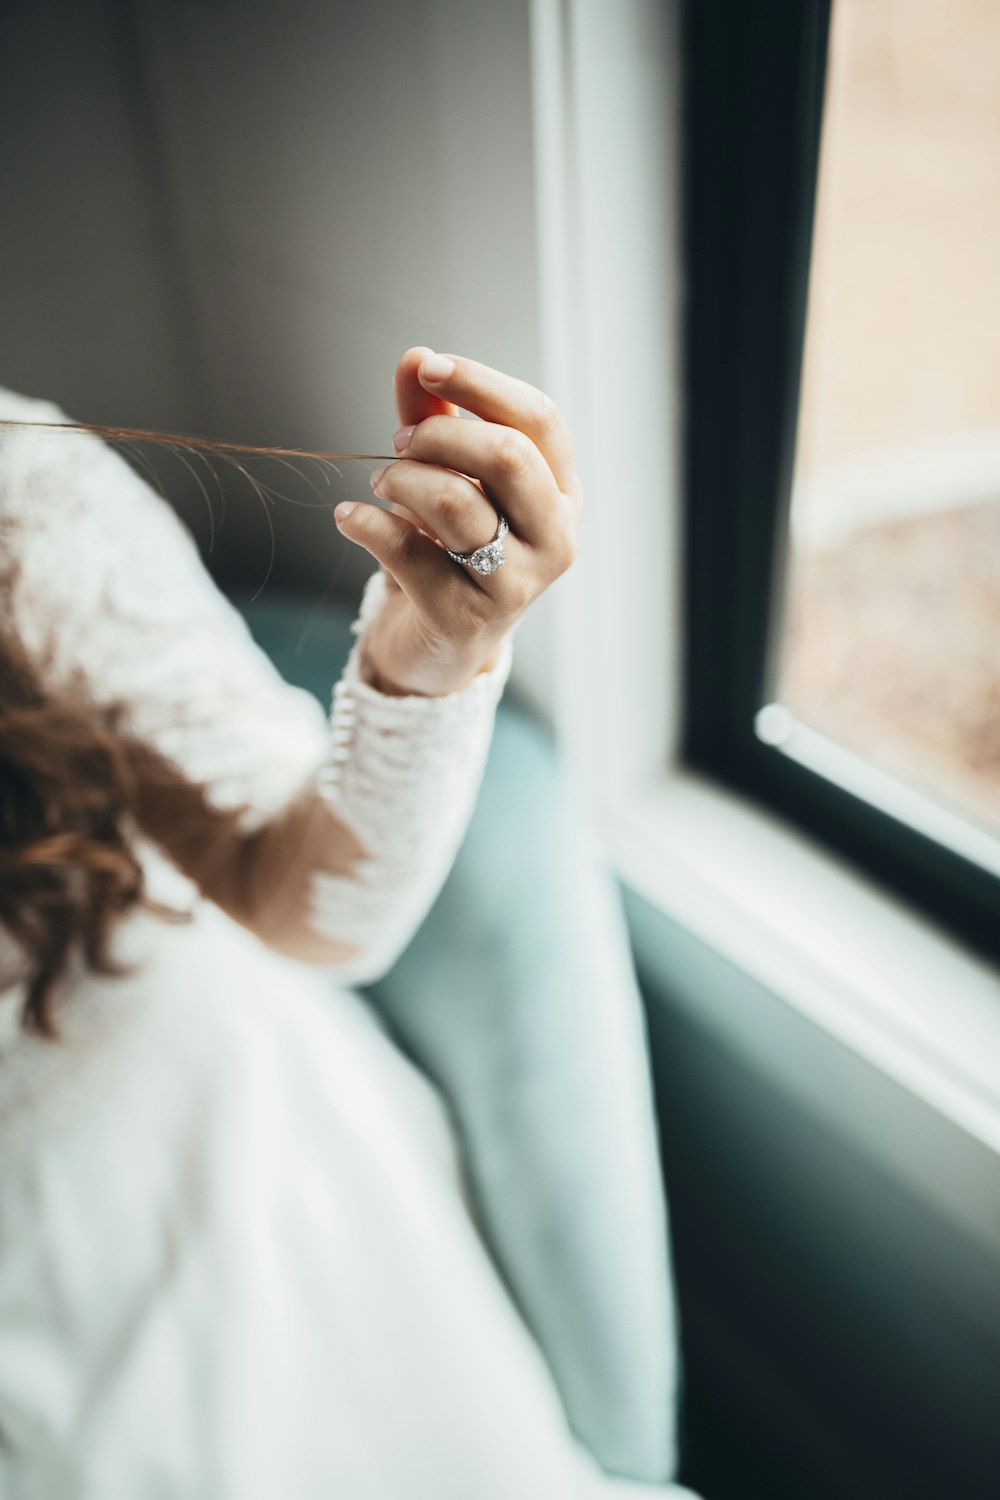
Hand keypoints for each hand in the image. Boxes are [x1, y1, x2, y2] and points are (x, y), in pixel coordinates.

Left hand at [333, 347, 582, 696]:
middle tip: (398, 444)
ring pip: (457, 502)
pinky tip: (349, 518)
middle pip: (508, 455)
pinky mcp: (465, 620)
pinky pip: (407, 551)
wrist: (435, 646)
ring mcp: (516, 586)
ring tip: (378, 485)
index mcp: (561, 494)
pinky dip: (365, 523)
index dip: (479, 383)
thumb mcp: (445, 476)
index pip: (538, 419)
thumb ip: (433, 417)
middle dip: (439, 435)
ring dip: (401, 480)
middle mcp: (554, 539)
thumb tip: (414, 358)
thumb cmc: (448, 549)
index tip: (426, 368)